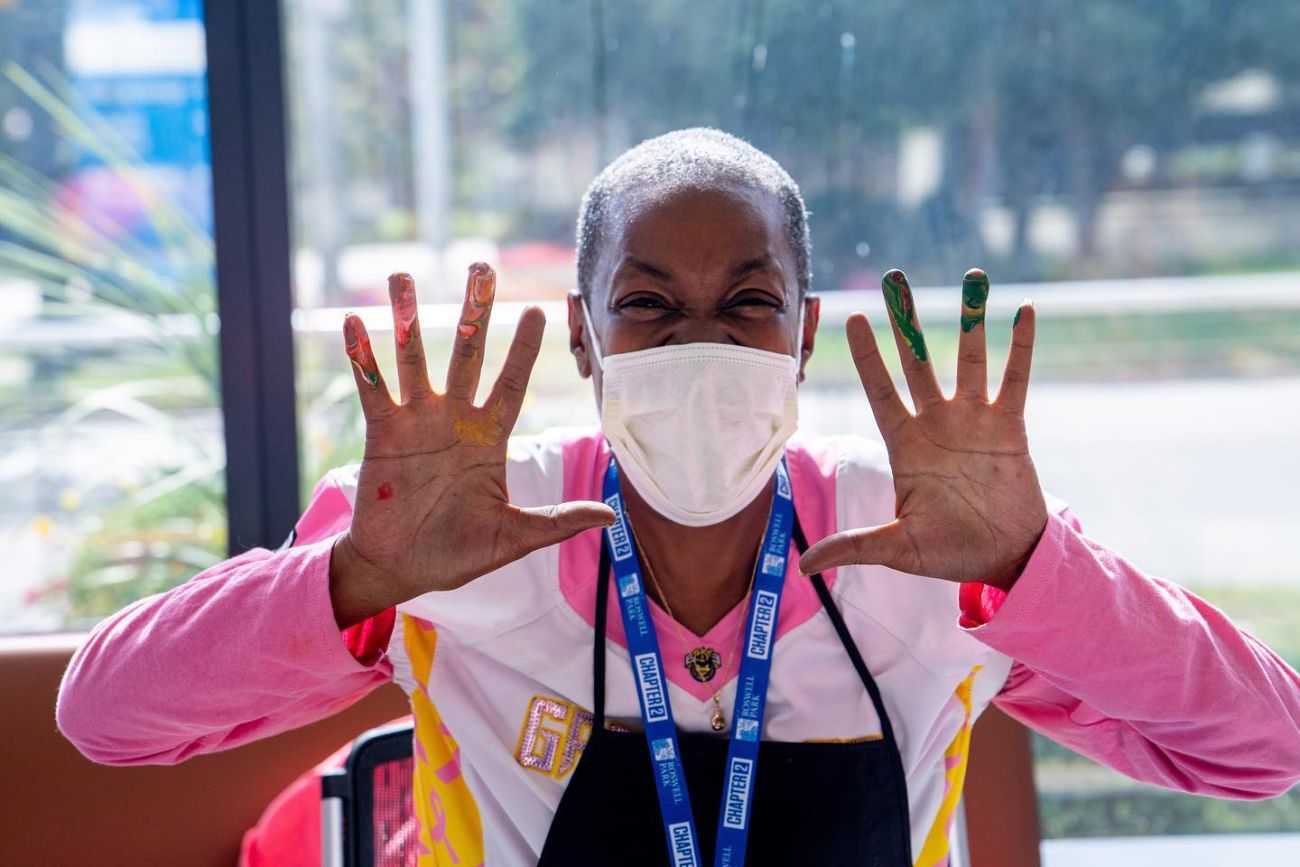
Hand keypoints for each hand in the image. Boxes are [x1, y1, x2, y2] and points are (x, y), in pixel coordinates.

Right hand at [330, 264, 614, 626]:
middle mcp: (455, 419)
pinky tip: (353, 321)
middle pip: (468, 353)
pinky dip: (362, 357)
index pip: (512, 383)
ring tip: (401, 276)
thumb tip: (610, 515)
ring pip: (414, 358)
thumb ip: (556, 521)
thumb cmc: (457, 554)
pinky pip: (372, 387)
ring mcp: (416, 422)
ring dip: (408, 318)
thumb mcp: (512, 538)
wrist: (401, 570)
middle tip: (482, 267)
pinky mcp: (382, 433)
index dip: (524, 349)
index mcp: (489, 438)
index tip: (540, 310)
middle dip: (476, 311)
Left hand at [799, 268, 1047, 589]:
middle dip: (905, 321)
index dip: (867, 356)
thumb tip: (806, 565)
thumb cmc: (948, 553)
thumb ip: (856, 546)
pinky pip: (1015, 379)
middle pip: (916, 361)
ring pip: (969, 358)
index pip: (880, 391)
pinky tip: (1024, 311)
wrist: (1004, 559)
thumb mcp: (899, 548)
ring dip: (970, 319)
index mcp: (905, 445)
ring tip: (972, 276)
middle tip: (893, 277)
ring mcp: (973, 422)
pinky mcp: (1009, 429)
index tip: (851, 318)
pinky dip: (1021, 347)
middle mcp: (936, 423)